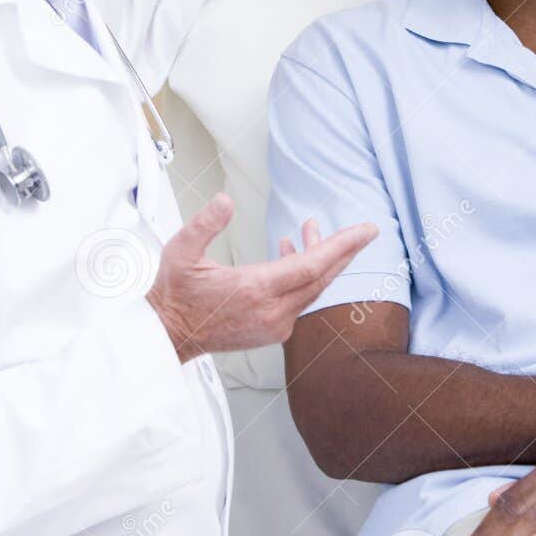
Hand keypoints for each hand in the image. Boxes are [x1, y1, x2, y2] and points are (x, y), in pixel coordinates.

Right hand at [148, 193, 375, 361]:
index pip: (312, 265)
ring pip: (311, 289)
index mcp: (254, 289)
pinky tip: (291, 255)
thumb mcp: (180, 251)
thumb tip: (225, 200)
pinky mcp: (272, 331)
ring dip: (318, 260)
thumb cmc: (175, 294)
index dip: (342, 246)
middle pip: (321, 277)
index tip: (366, 231)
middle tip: (364, 231)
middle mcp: (271, 311)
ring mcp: (274, 325)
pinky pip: (299, 300)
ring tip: (310, 231)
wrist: (169, 335)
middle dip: (343, 251)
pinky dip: (303, 276)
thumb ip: (204, 224)